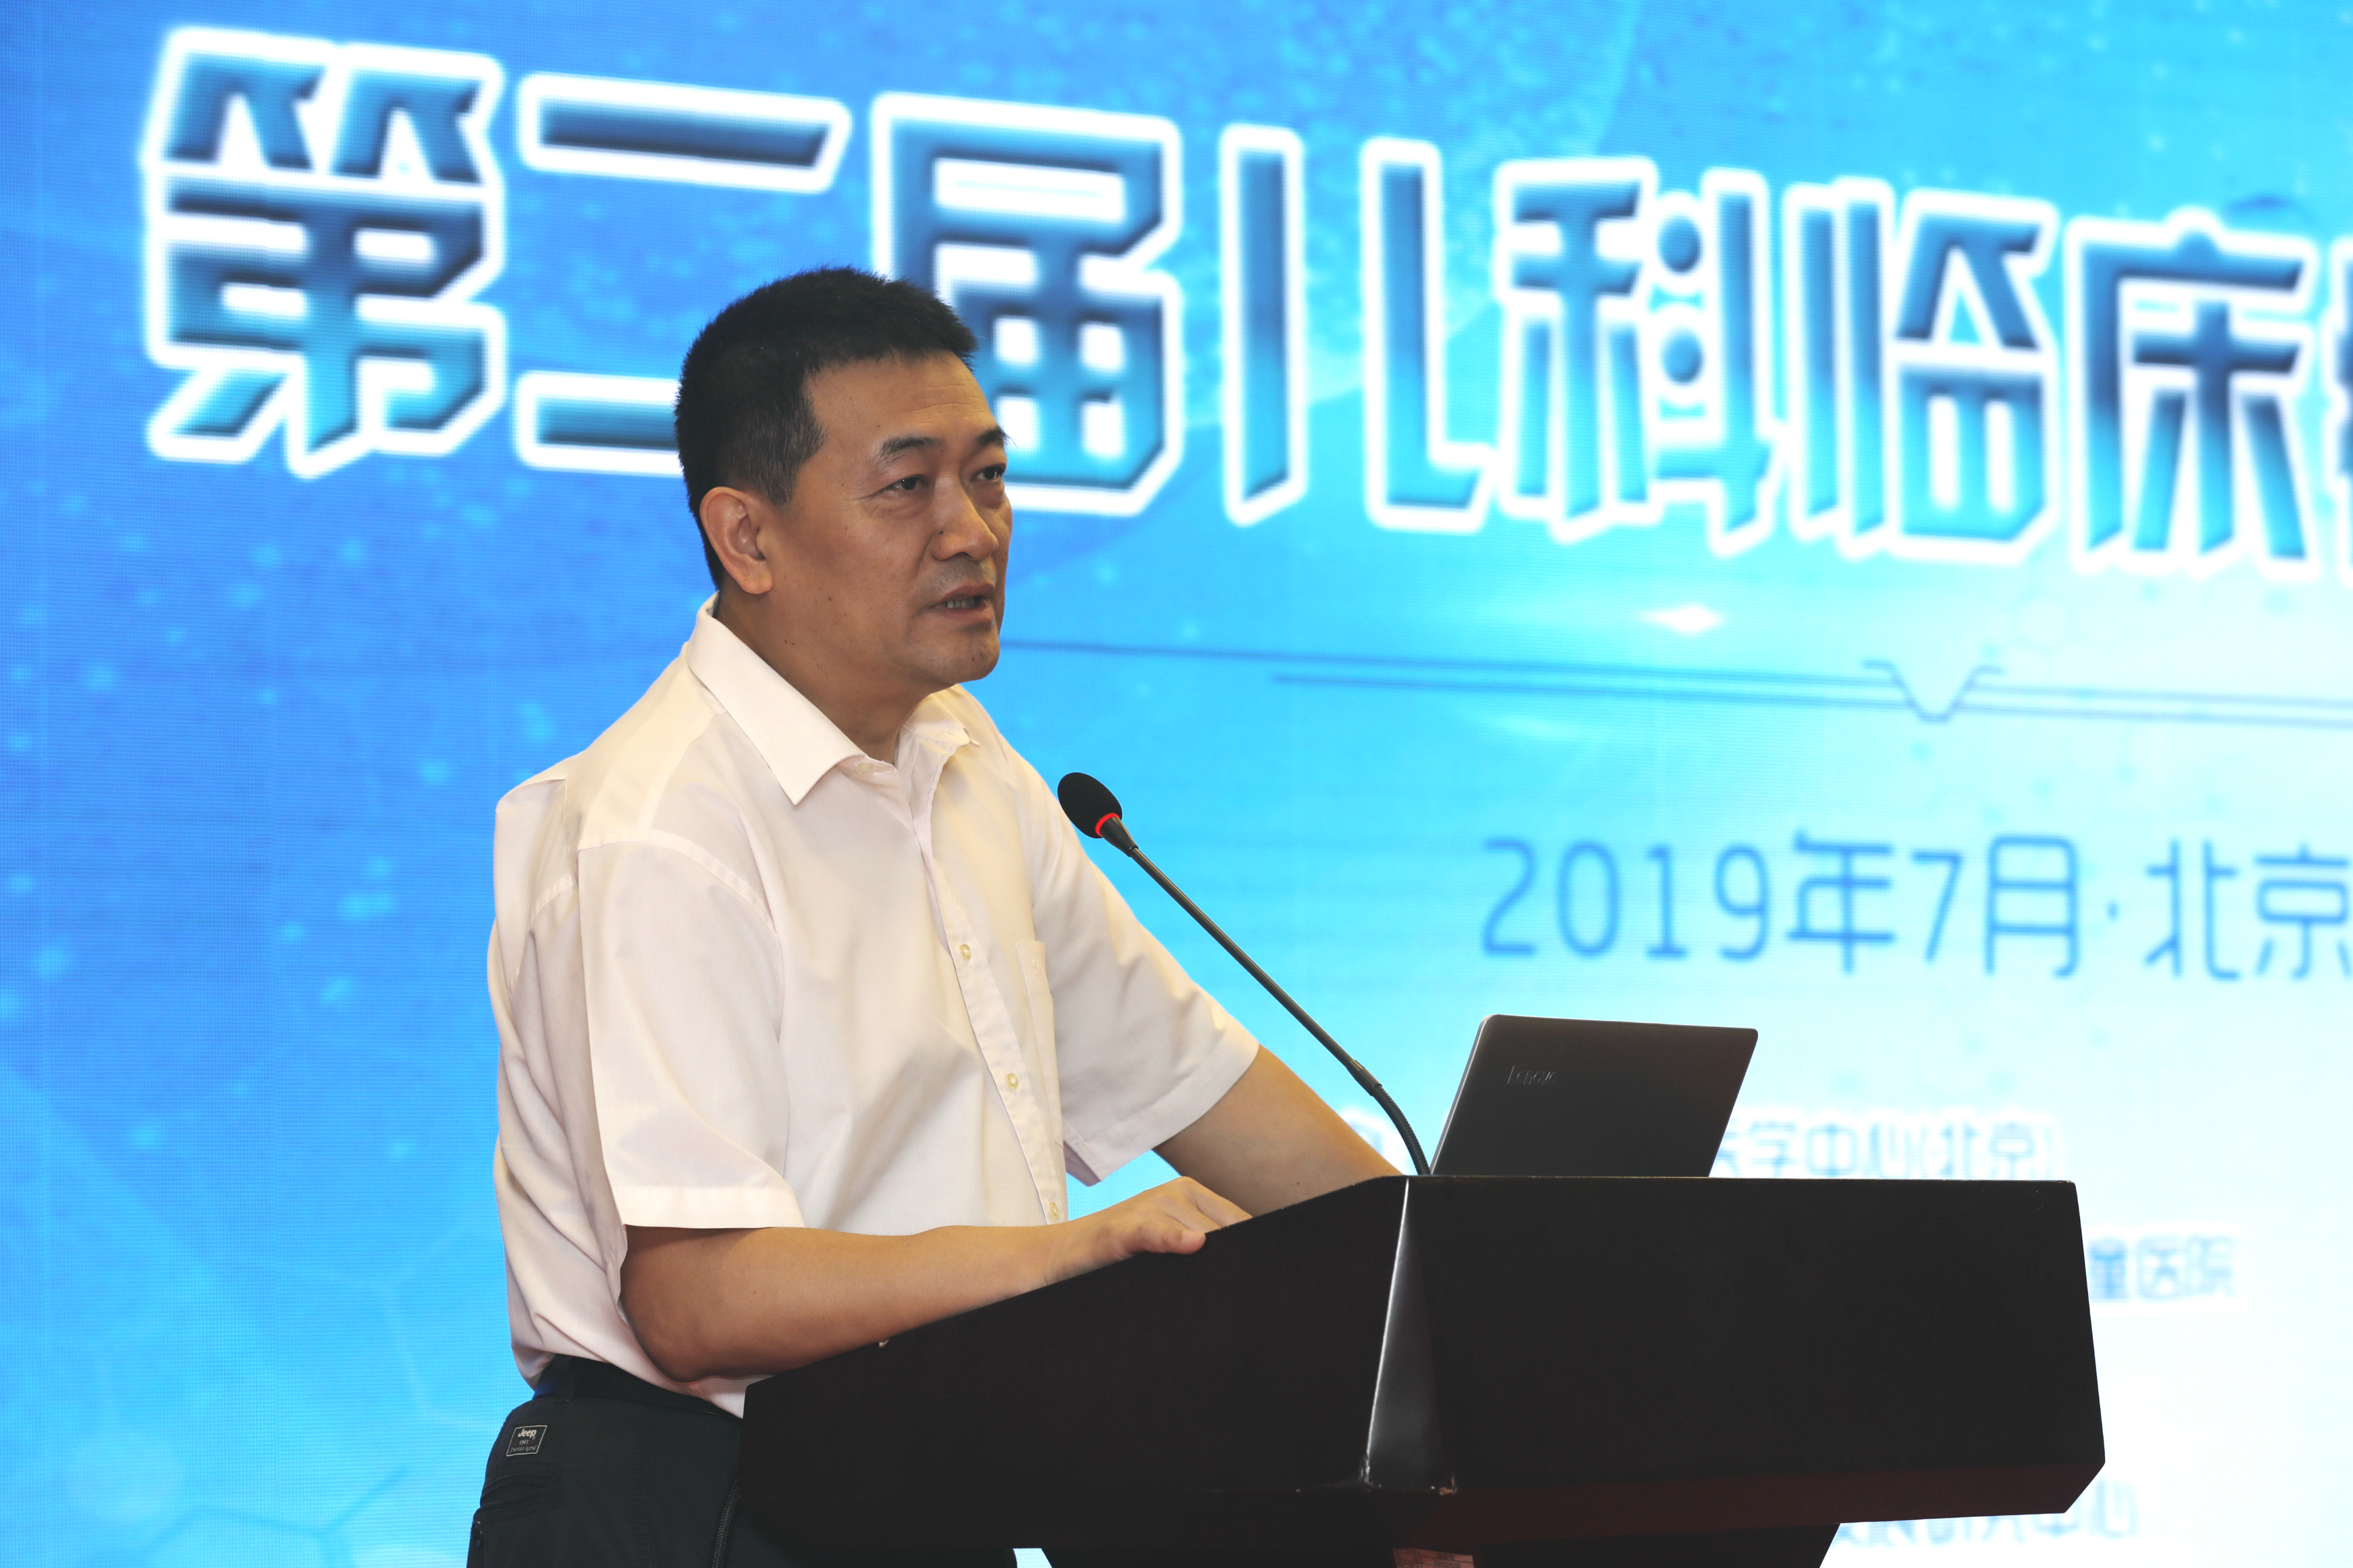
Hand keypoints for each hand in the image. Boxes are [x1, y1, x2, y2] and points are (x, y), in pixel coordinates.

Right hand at [1042, 1177, 1250, 1284]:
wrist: (1059, 1256)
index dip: (1259, 1251)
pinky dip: (1172, 1238)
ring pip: (1198, 1230)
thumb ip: (1205, 1250)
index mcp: (1192, 1195)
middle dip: (1239, 1259)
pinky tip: (1192, 1245)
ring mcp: (1148, 1206)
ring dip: (1214, 1259)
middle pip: (1226, 1229)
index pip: (1241, 1222)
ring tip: (1231, 1291)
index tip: (1273, 1280)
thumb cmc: (1121, 1255)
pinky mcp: (1121, 1228)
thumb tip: (1253, 1272)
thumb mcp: (1168, 1244)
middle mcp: (1175, 1193)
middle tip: (1256, 1296)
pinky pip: (1155, 1230)